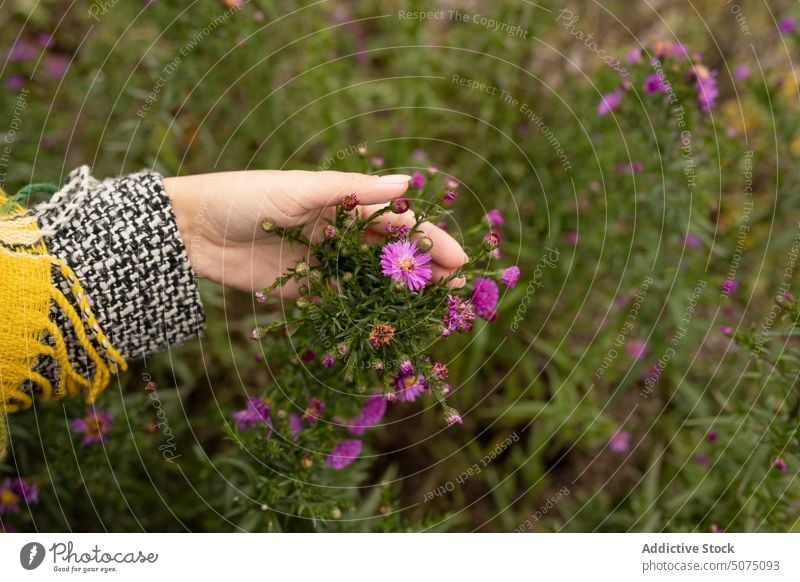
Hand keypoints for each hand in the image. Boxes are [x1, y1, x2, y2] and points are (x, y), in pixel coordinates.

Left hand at [163, 170, 467, 295]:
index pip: (398, 222)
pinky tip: (389, 327)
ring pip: (374, 280)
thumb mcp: (301, 189)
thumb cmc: (245, 195)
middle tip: (458, 294)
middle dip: (426, 271)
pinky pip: (343, 302)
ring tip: (434, 314)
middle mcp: (340, 232)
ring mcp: (325, 262)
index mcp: (344, 202)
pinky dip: (365, 313)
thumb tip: (408, 182)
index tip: (461, 262)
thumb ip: (353, 189)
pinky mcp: (305, 289)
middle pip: (393, 254)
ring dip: (402, 295)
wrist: (191, 230)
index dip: (431, 241)